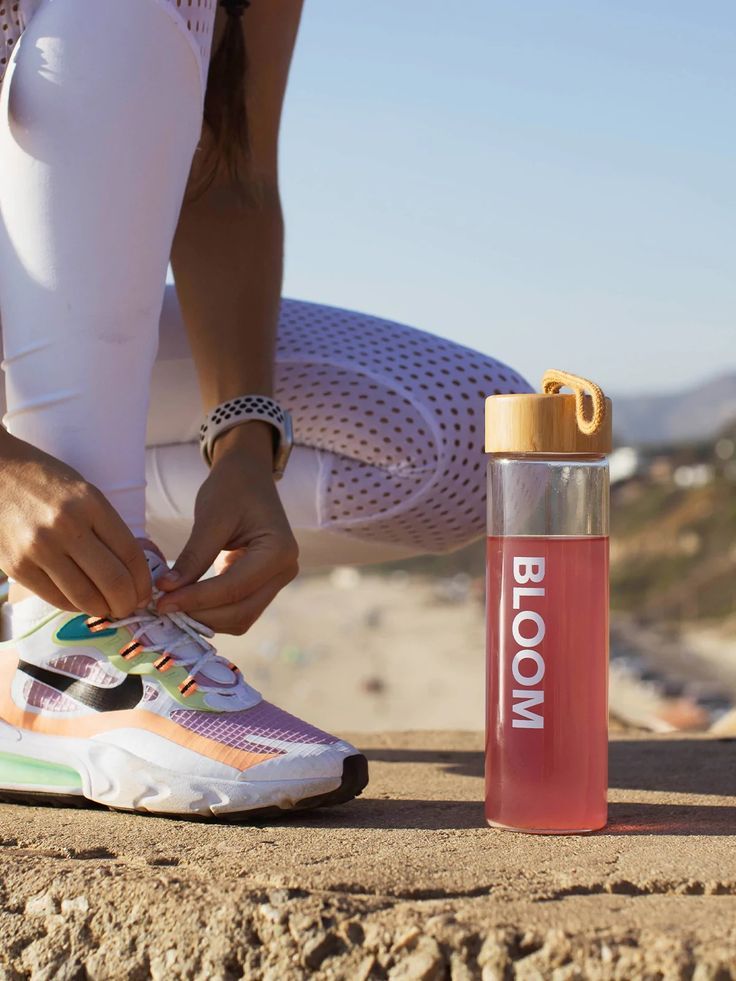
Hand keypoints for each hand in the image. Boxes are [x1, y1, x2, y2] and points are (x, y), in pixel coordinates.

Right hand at [0, 434, 150, 616]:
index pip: (131, 554)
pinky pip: (56, 598)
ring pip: (85, 596)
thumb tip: (130, 570)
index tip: (145, 592)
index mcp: (91, 503)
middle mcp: (67, 526)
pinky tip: (83, 603)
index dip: (144, 581)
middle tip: (130, 607)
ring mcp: (39, 548)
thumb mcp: (84, 492)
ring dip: (104, 610)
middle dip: (128, 603)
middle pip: (113, 581)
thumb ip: (106, 527)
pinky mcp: (17, 566)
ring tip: (109, 609)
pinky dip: (75, 606)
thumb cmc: (45, 481)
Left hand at [156, 423, 298, 633]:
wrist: (248, 475)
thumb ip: (193, 556)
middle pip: (241, 612)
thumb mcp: (211, 517)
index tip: (161, 603)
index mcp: (279, 551)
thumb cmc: (232, 487)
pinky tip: (186, 603)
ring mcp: (276, 581)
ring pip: (240, 617)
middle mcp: (285, 571)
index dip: (196, 600)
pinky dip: (211, 612)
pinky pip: (238, 609)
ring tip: (171, 607)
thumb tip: (166, 590)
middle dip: (200, 615)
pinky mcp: (262, 585)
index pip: (234, 588)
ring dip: (205, 618)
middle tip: (162, 609)